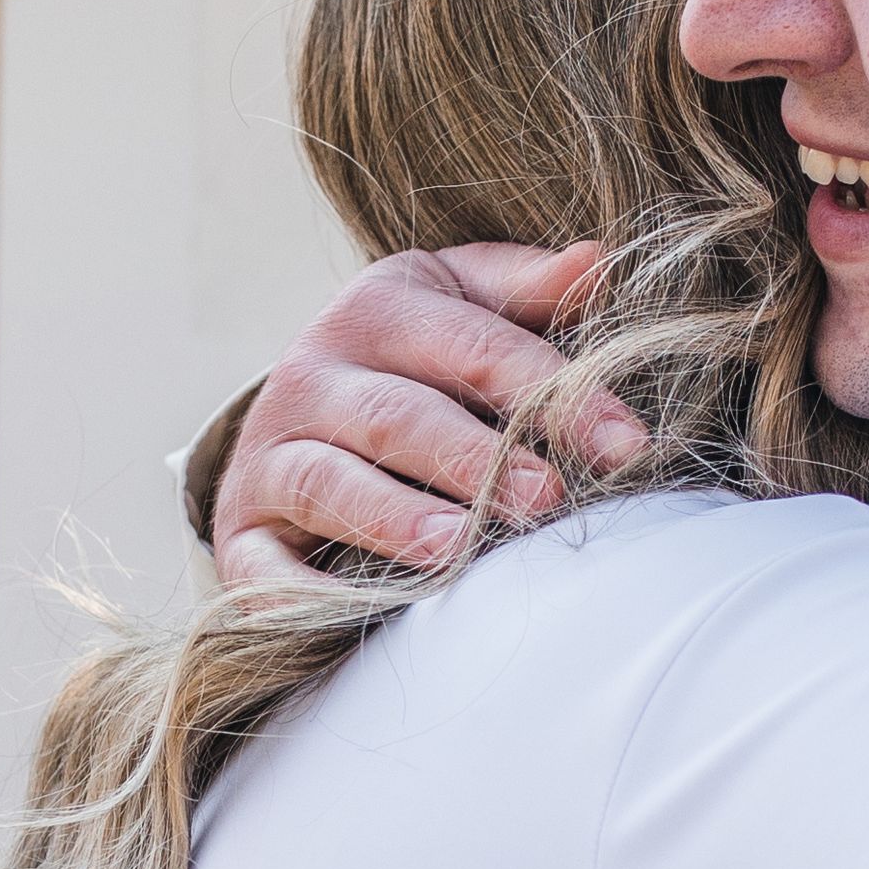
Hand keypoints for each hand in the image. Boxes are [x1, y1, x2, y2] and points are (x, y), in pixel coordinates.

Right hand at [205, 244, 639, 588]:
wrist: (295, 422)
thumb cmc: (414, 364)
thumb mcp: (462, 306)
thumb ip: (529, 291)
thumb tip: (596, 259)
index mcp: (377, 310)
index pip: (473, 346)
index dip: (552, 392)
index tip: (625, 444)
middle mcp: (312, 376)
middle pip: (398, 416)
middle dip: (476, 459)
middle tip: (548, 499)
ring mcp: (270, 456)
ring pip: (330, 482)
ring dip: (394, 517)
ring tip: (457, 546)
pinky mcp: (243, 532)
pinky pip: (261, 566)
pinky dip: (298, 592)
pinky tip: (357, 609)